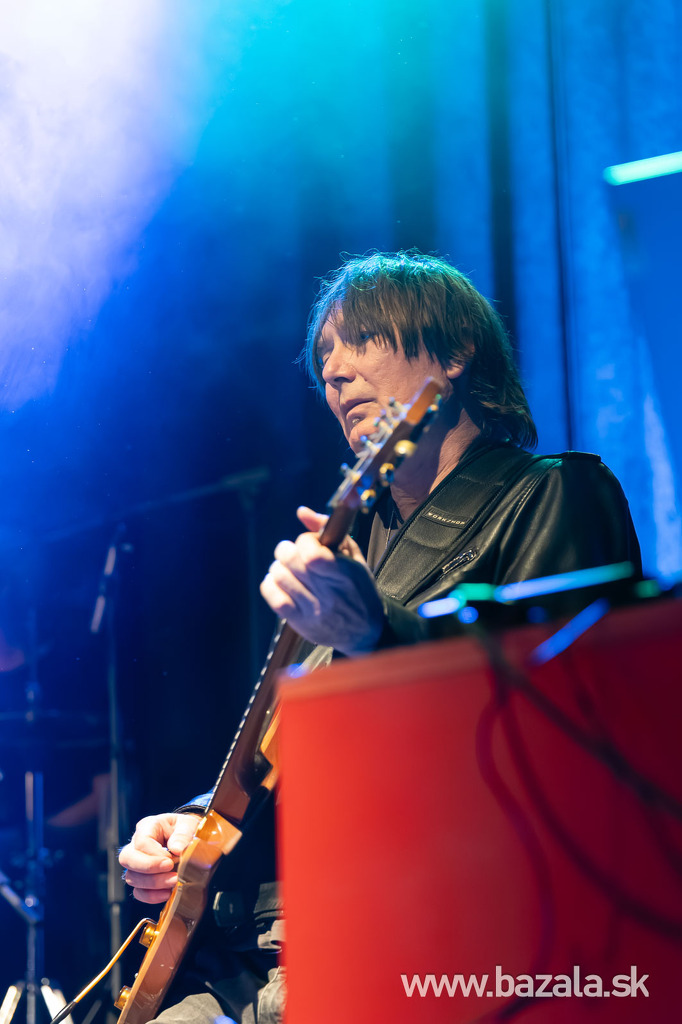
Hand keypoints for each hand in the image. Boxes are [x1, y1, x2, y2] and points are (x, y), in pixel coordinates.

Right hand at [119, 812, 200, 903]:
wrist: (192, 842)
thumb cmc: (188, 831)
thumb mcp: (190, 825)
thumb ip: (183, 834)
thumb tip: (176, 849)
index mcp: (148, 827)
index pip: (141, 841)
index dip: (154, 853)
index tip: (171, 860)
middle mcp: (137, 845)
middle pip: (127, 858)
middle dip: (148, 867)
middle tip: (170, 869)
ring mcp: (137, 864)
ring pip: (132, 877)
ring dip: (153, 883)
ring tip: (175, 881)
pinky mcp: (142, 881)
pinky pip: (138, 892)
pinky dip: (152, 896)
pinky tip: (167, 893)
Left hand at [259, 506, 384, 655]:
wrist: (364, 632)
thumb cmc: (358, 588)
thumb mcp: (353, 557)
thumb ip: (328, 530)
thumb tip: (301, 511)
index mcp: (345, 575)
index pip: (312, 554)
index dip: (305, 541)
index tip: (309, 543)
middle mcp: (329, 594)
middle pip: (291, 562)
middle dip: (287, 549)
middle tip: (292, 552)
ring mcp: (313, 610)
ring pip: (280, 577)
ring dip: (278, 566)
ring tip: (287, 567)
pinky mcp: (300, 622)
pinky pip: (273, 598)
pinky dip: (270, 584)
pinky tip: (280, 581)